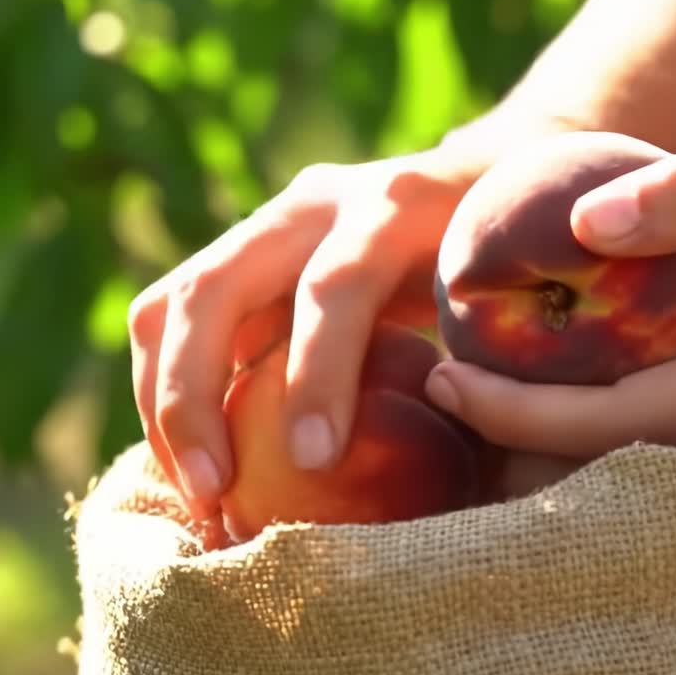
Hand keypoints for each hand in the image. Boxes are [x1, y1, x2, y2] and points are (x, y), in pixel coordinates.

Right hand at [128, 151, 475, 517]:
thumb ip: (486, 356)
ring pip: (171, 305)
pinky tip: (195, 460)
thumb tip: (473, 474)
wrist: (478, 180)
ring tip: (196, 493)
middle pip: (215, 289)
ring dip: (164, 405)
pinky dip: (167, 392)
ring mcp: (263, 227)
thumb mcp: (511, 292)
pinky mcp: (235, 260)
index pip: (337, 285)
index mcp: (393, 205)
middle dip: (195, 398)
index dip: (319, 373)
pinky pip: (170, 321)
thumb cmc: (505, 262)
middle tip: (216, 494)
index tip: (314, 460)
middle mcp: (311, 205)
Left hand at [425, 122, 675, 460]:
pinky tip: (582, 357)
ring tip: (485, 378)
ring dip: (565, 418)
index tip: (447, 383)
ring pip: (654, 441)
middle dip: (525, 430)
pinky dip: (618, 395)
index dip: (522, 412)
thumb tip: (585, 224)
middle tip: (440, 384)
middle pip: (625, 453)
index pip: (620, 423)